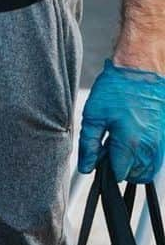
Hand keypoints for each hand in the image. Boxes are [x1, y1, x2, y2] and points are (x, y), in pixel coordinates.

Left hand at [78, 58, 164, 182]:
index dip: (106, 167)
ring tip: (121, 142)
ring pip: (149, 169)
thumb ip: (89, 145)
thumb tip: (87, 167)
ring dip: (134, 163)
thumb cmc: (116, 88)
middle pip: (136, 175)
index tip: (101, 154)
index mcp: (130, 144)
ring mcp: (160, 142)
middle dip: (122, 167)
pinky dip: (145, 154)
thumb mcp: (93, 116)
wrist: (139, 69)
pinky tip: (133, 137)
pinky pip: (156, 156)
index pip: (118, 174)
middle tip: (110, 148)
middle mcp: (149, 147)